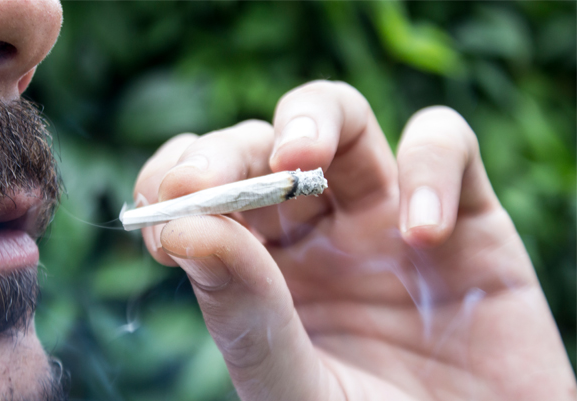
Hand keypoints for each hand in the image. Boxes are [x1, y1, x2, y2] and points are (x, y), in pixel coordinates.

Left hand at [134, 81, 575, 399]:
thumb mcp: (296, 385)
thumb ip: (245, 313)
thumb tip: (180, 228)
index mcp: (268, 269)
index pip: (209, 192)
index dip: (178, 182)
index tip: (163, 206)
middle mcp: (322, 231)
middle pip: (265, 145)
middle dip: (231, 150)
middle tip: (204, 177)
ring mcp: (389, 214)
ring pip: (344, 117)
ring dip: (314, 117)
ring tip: (300, 157)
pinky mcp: (466, 213)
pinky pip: (446, 144)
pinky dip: (432, 168)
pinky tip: (422, 232)